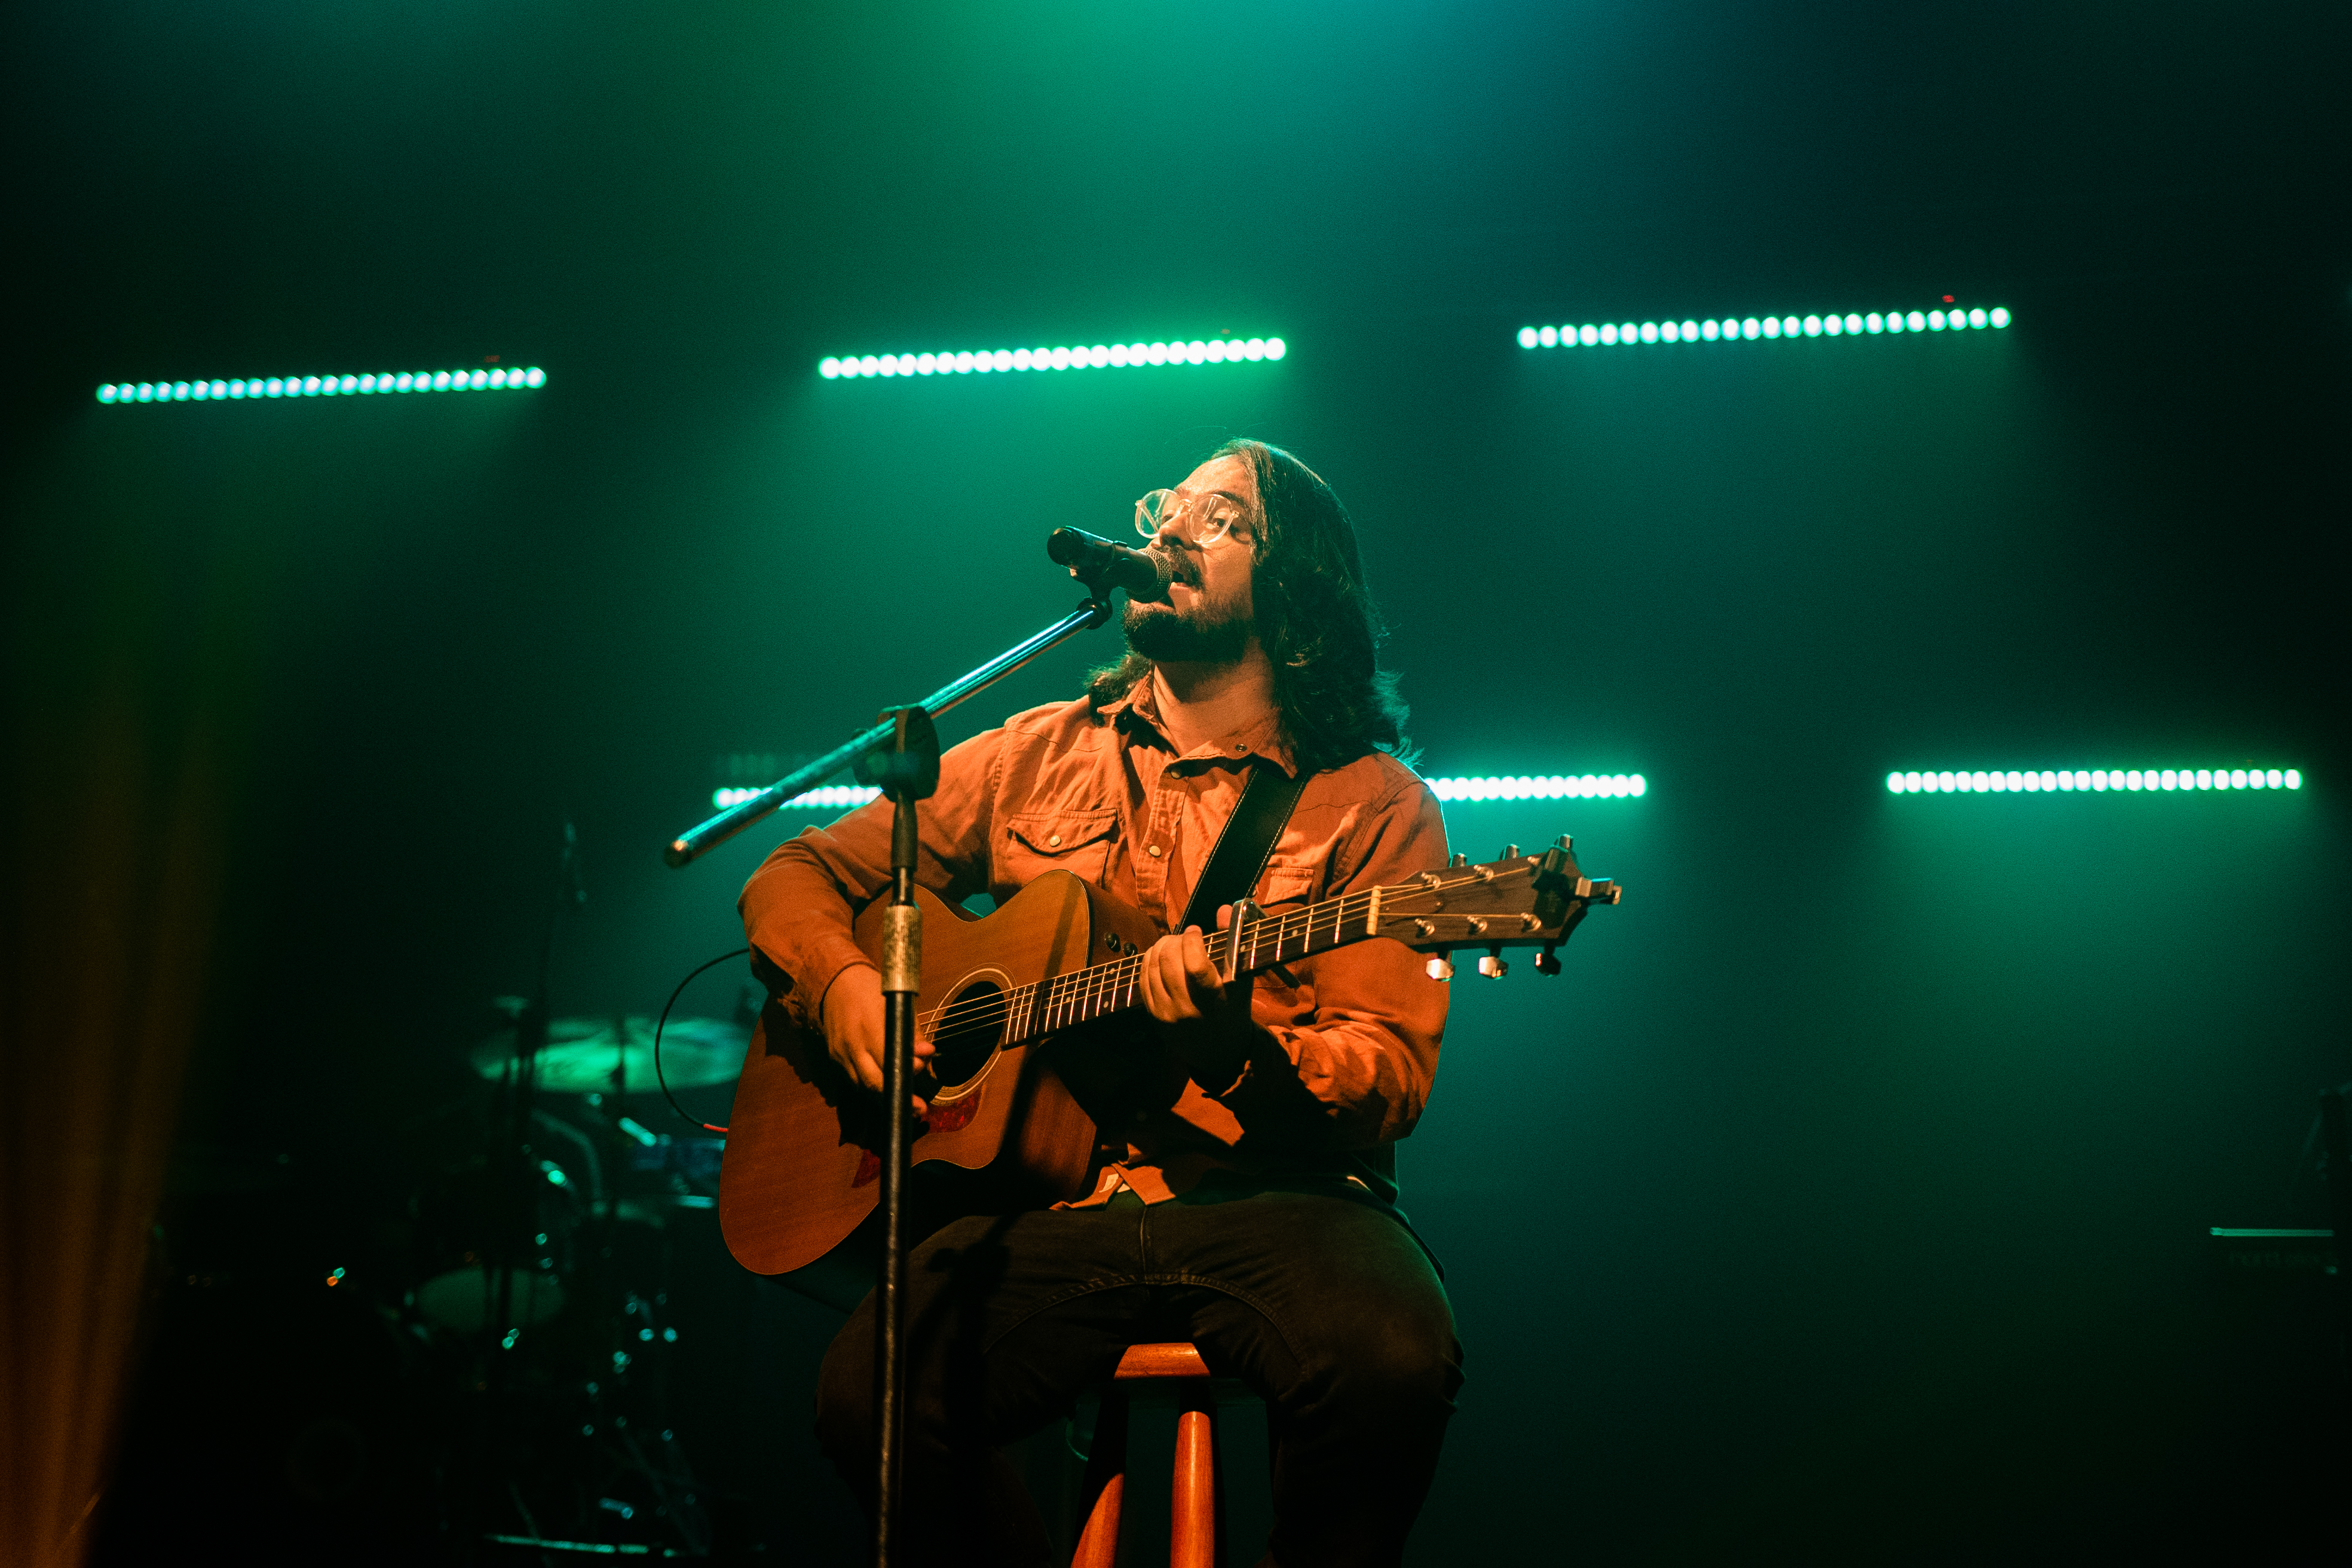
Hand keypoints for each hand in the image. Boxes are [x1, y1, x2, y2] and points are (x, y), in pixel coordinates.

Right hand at [818, 964, 933, 1114]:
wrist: (835, 983)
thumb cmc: (871, 990)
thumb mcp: (896, 1003)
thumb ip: (912, 1031)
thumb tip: (928, 1053)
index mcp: (869, 1027)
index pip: (889, 1059)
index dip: (907, 1070)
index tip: (923, 1073)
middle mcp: (852, 1045)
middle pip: (873, 1082)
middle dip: (898, 1097)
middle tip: (919, 1108)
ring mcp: (840, 1055)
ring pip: (863, 1087)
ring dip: (885, 1098)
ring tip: (908, 1106)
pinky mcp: (835, 1060)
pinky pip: (855, 1081)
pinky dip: (871, 1088)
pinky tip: (888, 1093)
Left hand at [1138, 907, 1255, 1091]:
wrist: (1218, 1052)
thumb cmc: (1233, 1010)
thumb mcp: (1242, 980)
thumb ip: (1234, 942)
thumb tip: (1224, 908)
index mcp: (1215, 1001)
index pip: (1195, 965)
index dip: (1192, 941)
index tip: (1196, 931)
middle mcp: (1188, 1009)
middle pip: (1169, 961)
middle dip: (1174, 940)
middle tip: (1183, 937)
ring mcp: (1167, 1014)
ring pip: (1152, 967)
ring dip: (1160, 947)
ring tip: (1171, 944)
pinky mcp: (1153, 1016)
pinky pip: (1143, 980)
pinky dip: (1148, 962)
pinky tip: (1160, 957)